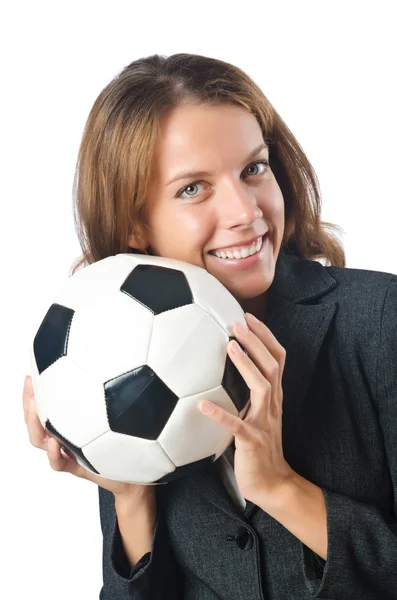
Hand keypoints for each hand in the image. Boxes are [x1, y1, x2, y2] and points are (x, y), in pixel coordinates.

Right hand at [22, 375, 154, 502]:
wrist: (135, 473)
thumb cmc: (128, 441)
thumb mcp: (121, 413)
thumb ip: (115, 395)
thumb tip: (119, 366)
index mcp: (71, 422)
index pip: (44, 407)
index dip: (33, 393)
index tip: (30, 376)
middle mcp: (66, 435)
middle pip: (36, 422)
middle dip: (29, 405)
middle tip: (31, 390)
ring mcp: (69, 452)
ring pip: (41, 441)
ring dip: (36, 427)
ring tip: (37, 412)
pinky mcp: (78, 467)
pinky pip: (58, 463)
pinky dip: (54, 455)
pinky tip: (56, 444)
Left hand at [199, 312, 294, 506]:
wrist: (273, 483)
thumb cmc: (258, 446)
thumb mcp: (255, 414)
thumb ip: (245, 394)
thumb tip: (220, 372)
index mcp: (272, 396)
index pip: (277, 359)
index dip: (265, 337)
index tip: (249, 317)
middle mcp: (272, 404)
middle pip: (272, 365)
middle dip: (256, 342)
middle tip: (238, 323)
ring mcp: (264, 422)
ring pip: (261, 387)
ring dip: (246, 366)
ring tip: (230, 348)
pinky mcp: (252, 441)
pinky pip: (236, 426)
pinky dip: (220, 414)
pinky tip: (201, 404)